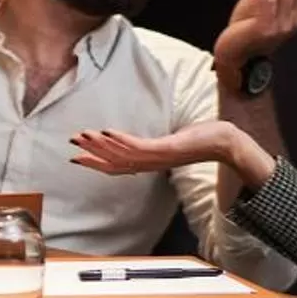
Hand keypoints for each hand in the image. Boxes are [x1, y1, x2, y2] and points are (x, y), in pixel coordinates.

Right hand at [70, 120, 263, 181]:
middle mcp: (150, 164)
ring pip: (121, 155)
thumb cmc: (202, 139)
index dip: (96, 162)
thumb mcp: (174, 141)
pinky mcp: (165, 149)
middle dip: (91, 154)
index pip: (116, 166)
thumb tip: (150, 140)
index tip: (76, 157)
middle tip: (72, 145)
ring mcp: (157, 158)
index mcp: (149, 163)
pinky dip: (119, 140)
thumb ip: (158, 144)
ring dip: (99, 145)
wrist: (224, 143)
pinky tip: (106, 131)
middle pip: (113, 163)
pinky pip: (137, 146)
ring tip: (82, 135)